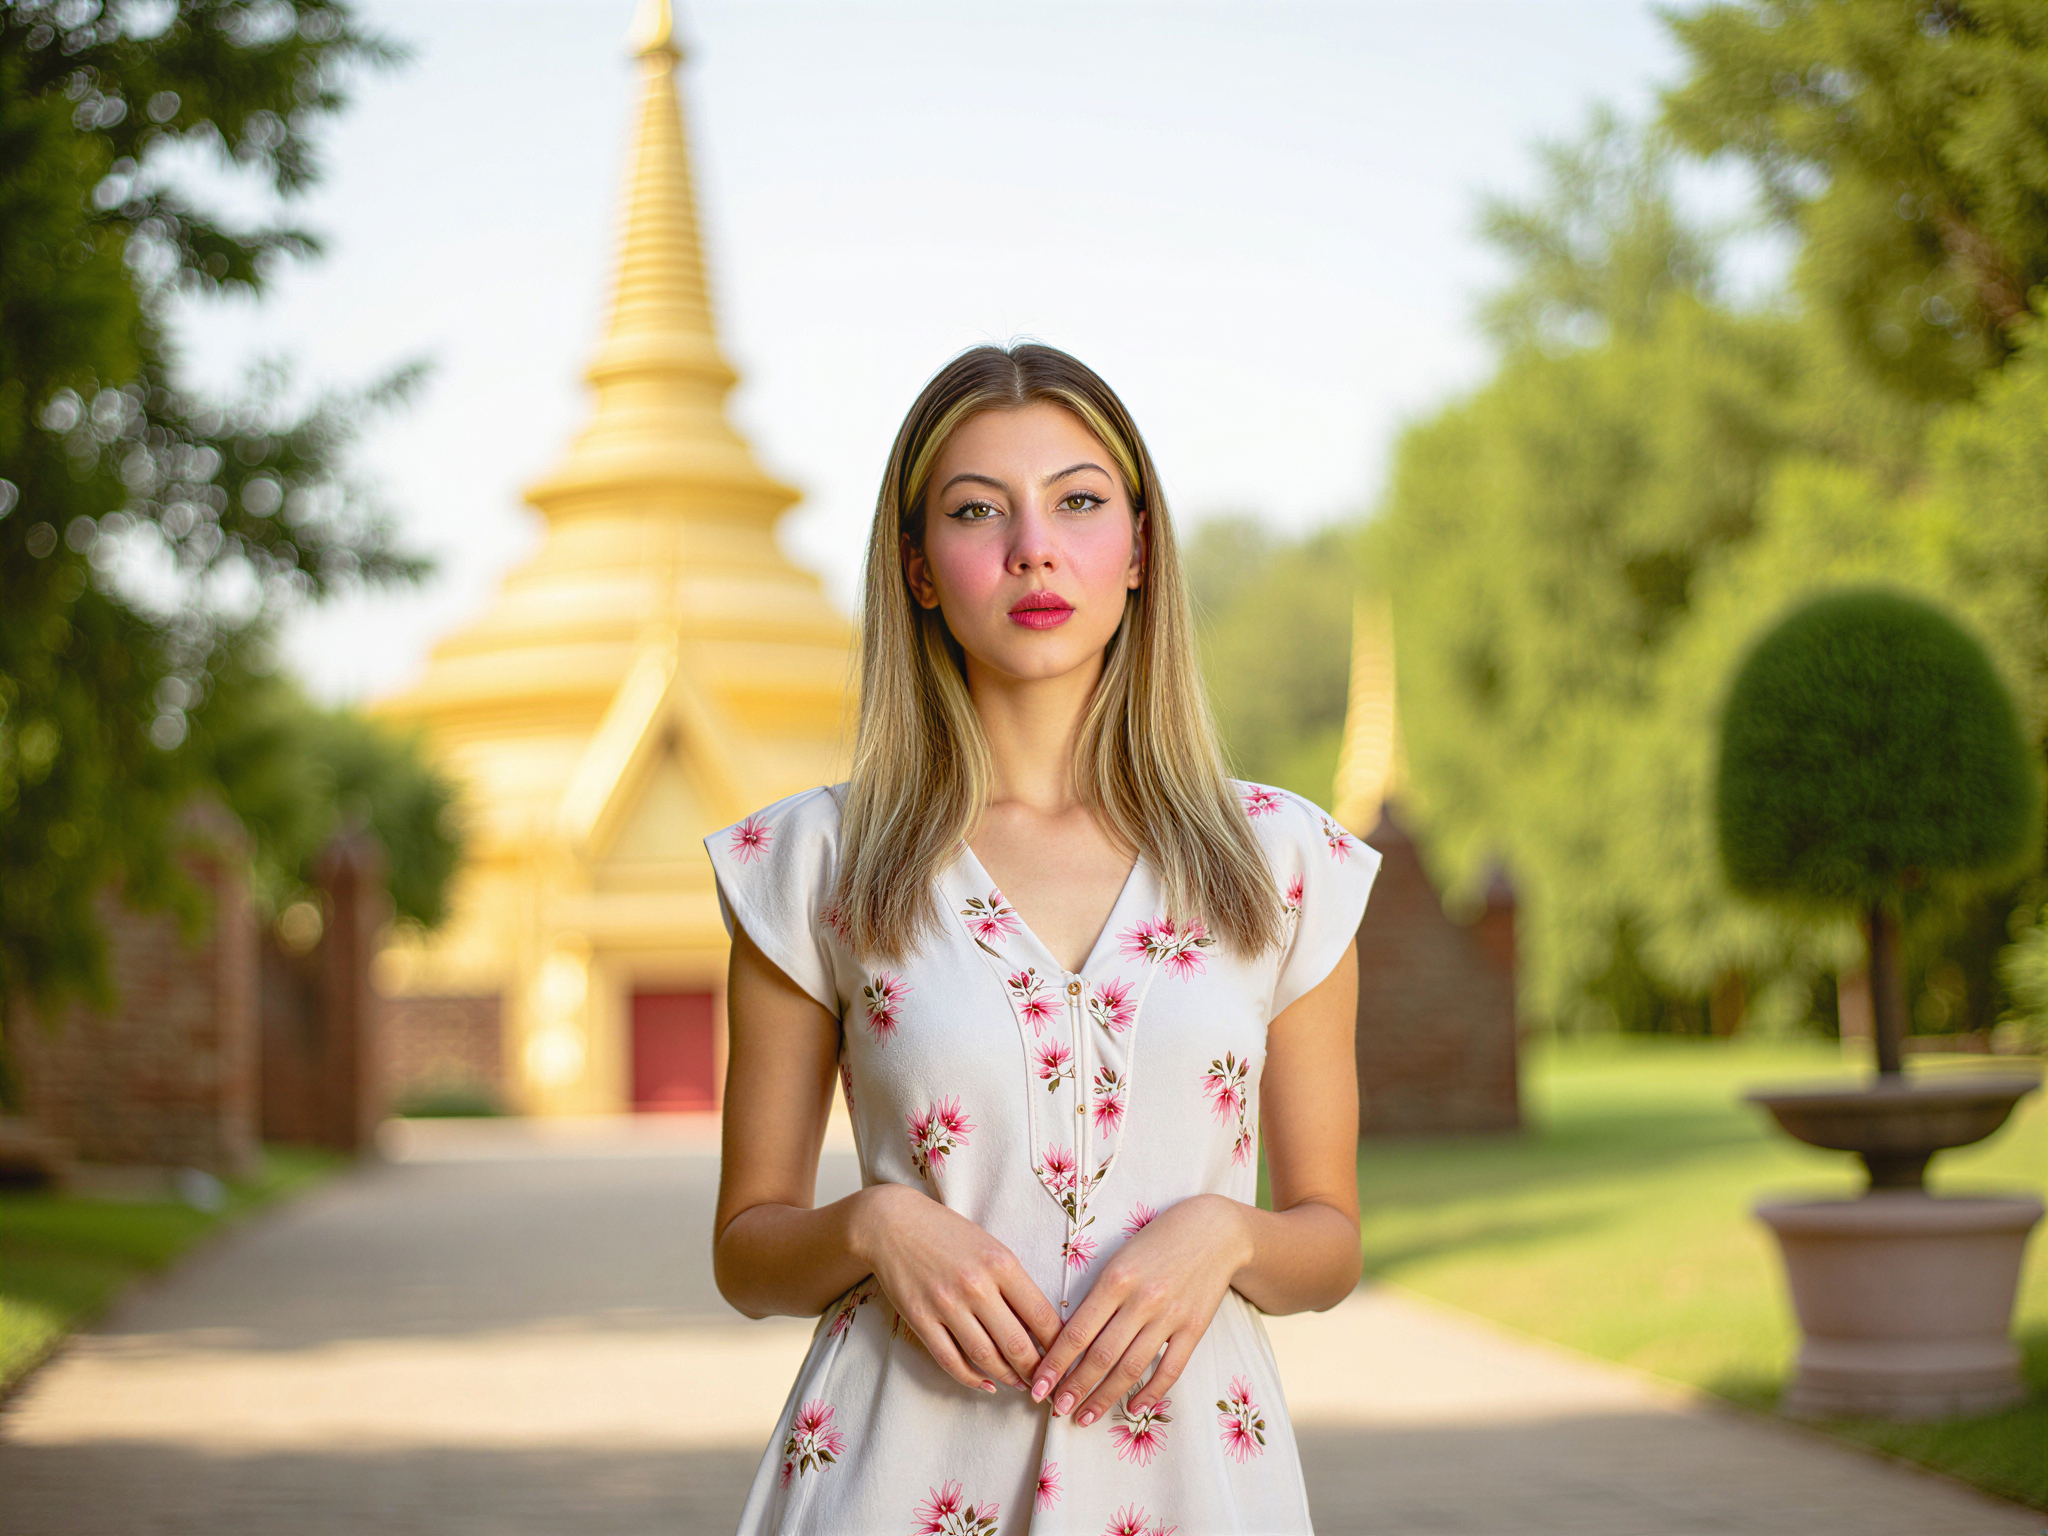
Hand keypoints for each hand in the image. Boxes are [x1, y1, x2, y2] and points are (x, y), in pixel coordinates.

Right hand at [851, 1182, 1061, 1395]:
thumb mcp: (990, 1247)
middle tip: (1047, 1384)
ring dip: (1007, 1377)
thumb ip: (1014, 1283)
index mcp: (1000, 1263)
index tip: (1067, 1359)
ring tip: (1021, 1384)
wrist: (893, 1224)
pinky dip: (970, 1378)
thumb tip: (1040, 1325)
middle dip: (1037, 1371)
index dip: (1059, 1345)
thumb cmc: (948, 1234)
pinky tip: (986, 1383)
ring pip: (985, 1357)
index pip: (1041, 1315)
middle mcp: (976, 1286)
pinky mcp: (920, 1319)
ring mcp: (946, 1304)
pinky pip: (950, 1360)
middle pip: (1016, 1344)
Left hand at [1029, 1194, 1250, 1425]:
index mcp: (1116, 1279)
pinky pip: (1170, 1369)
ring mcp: (1171, 1316)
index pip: (1078, 1332)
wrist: (1213, 1230)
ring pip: (1131, 1368)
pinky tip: (1132, 1408)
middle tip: (1056, 1410)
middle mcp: (1142, 1300)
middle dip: (1075, 1387)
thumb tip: (1071, 1340)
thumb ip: (1099, 1296)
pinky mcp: (1195, 1328)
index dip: (1056, 1364)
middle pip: (1101, 1356)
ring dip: (1105, 1397)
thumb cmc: (1157, 1241)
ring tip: (1084, 1417)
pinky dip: (1150, 1393)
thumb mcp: (1120, 1258)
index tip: (1039, 1386)